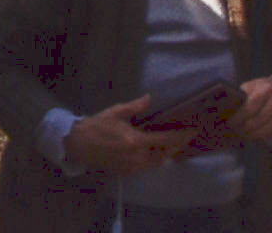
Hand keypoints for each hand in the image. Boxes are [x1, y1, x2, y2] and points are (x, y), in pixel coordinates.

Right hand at [62, 98, 193, 176]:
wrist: (79, 144)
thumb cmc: (97, 125)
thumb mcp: (116, 112)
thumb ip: (135, 107)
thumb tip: (150, 98)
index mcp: (135, 141)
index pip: (165, 140)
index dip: (181, 136)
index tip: (192, 131)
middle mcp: (137, 157)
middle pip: (165, 154)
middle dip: (178, 146)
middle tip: (187, 137)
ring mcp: (132, 167)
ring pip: (157, 163)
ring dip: (168, 154)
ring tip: (176, 145)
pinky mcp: (126, 172)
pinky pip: (147, 167)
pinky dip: (156, 160)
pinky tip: (159, 153)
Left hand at [233, 76, 271, 140]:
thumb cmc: (266, 87)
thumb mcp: (254, 85)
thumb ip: (243, 95)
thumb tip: (228, 108)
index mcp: (265, 90)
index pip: (250, 107)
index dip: (239, 118)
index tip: (230, 123)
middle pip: (257, 121)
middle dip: (244, 129)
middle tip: (235, 131)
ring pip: (266, 130)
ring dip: (253, 136)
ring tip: (243, 136)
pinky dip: (263, 137)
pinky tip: (255, 136)